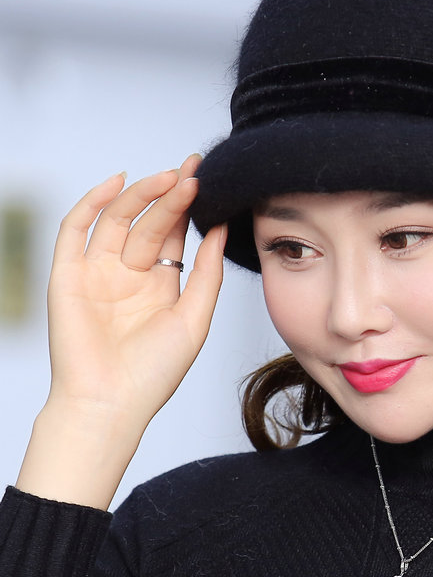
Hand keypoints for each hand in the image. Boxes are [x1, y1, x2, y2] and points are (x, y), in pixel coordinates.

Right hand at [16, 155, 225, 507]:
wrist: (110, 405)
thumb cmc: (155, 372)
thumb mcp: (195, 318)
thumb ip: (208, 272)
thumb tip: (222, 228)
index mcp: (160, 286)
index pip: (175, 236)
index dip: (190, 208)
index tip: (208, 180)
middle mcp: (128, 276)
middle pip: (150, 224)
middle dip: (172, 196)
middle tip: (193, 171)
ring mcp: (97, 274)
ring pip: (117, 220)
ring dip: (141, 195)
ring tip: (169, 177)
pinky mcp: (67, 275)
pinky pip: (75, 231)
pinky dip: (92, 203)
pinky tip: (117, 181)